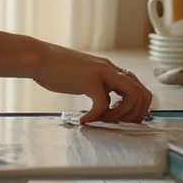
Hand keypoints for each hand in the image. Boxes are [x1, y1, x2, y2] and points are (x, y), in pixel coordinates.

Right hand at [29, 43, 152, 124]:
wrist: (39, 58)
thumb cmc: (57, 69)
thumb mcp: (86, 77)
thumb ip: (100, 87)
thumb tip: (107, 104)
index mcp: (110, 69)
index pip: (139, 87)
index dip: (137, 107)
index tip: (125, 119)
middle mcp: (110, 69)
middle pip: (142, 92)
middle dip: (136, 113)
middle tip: (120, 124)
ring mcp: (102, 73)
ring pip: (132, 96)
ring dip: (120, 114)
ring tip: (103, 121)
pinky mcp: (89, 80)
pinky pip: (103, 105)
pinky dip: (96, 117)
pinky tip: (84, 120)